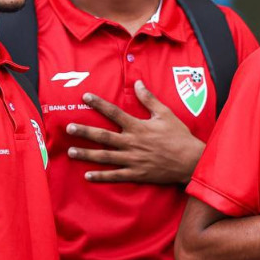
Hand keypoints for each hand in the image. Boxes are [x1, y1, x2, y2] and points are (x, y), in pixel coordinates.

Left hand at [66, 80, 204, 184]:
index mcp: (138, 127)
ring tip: (70, 151)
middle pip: (103, 136)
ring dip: (86, 154)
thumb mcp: (166, 114)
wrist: (190, 161)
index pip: (114, 113)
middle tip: (68, 128)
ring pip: (105, 157)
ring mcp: (133, 160)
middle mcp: (132, 143)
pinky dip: (101, 177)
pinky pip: (115, 176)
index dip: (99, 104)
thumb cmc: (179, 136)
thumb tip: (138, 83)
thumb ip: (149, 99)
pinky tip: (87, 175)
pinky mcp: (136, 174)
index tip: (85, 97)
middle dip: (84, 132)